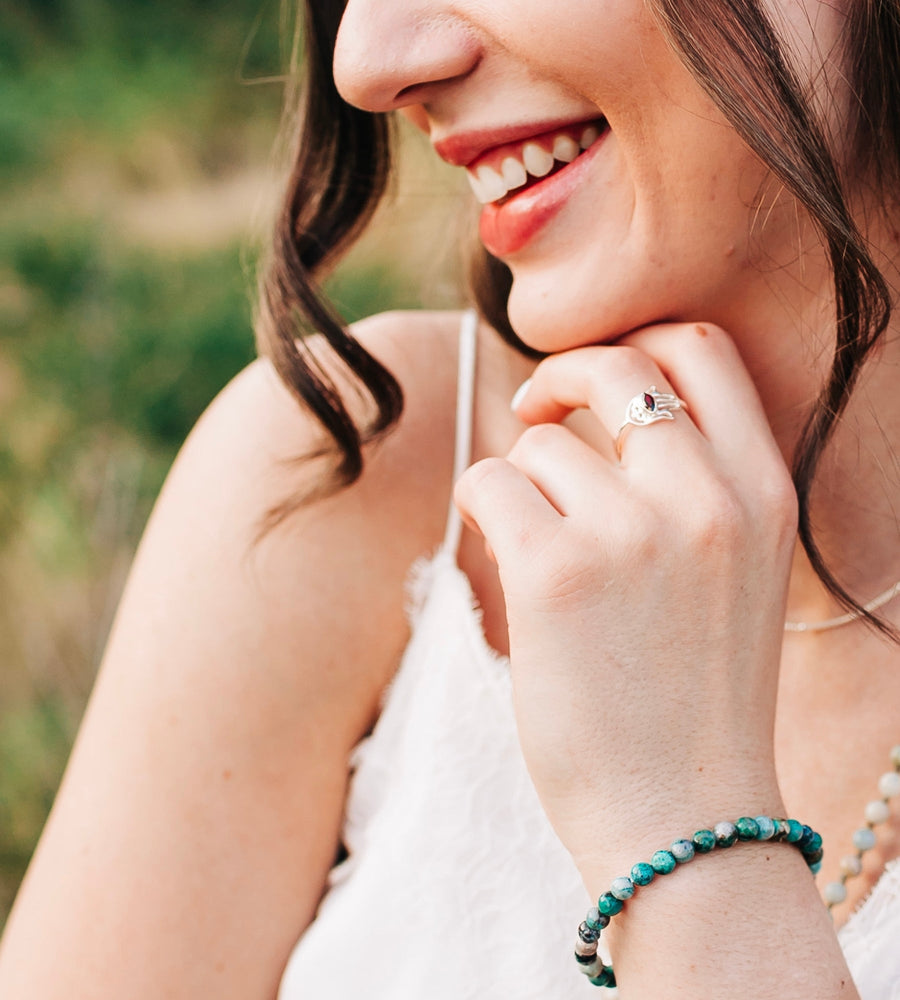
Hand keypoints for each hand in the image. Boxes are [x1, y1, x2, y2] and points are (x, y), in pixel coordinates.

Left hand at [454, 322, 796, 882]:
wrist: (683, 821)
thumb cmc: (694, 699)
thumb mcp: (732, 573)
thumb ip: (690, 486)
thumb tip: (595, 414)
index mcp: (763, 491)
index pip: (701, 350)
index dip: (636, 345)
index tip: (596, 384)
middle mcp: (708, 497)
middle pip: (616, 367)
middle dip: (561, 379)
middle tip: (533, 416)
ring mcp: (633, 531)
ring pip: (540, 444)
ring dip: (525, 489)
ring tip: (544, 560)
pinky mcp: (555, 571)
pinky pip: (492, 484)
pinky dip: (486, 513)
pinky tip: (510, 566)